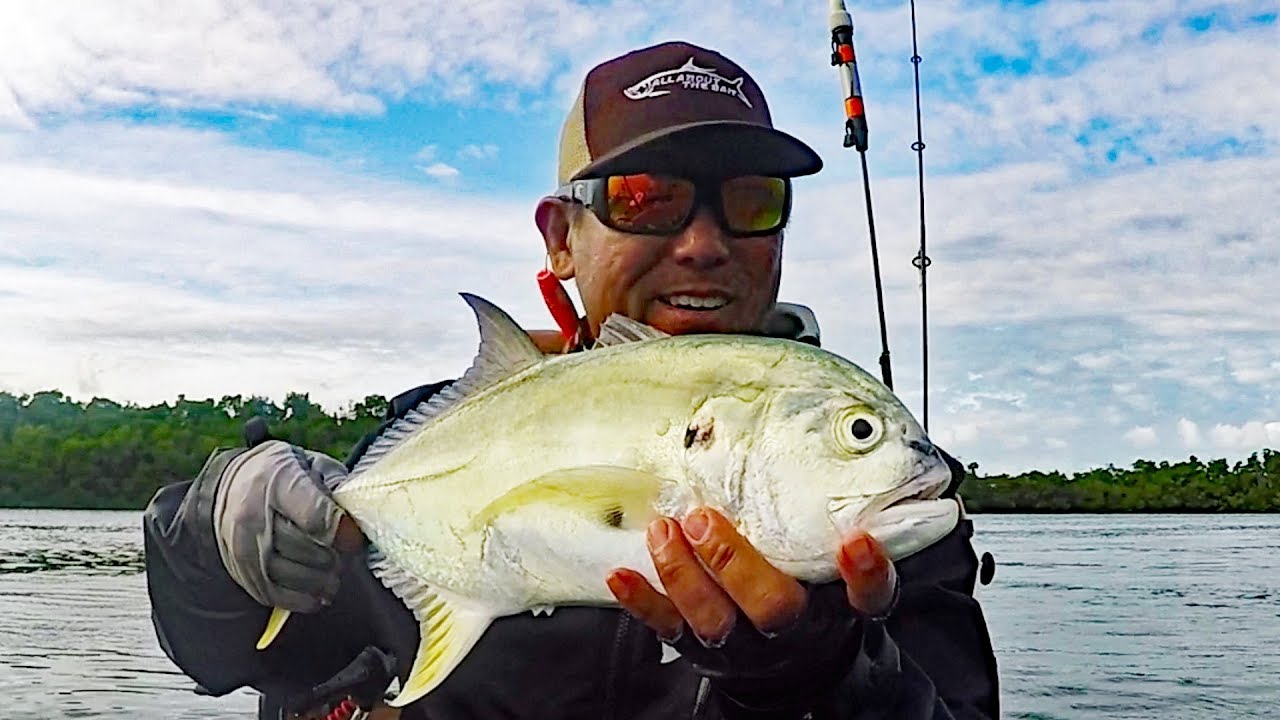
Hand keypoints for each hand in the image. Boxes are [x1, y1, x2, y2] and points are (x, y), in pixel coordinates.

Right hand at [213, 440, 350, 611]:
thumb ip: (335, 484)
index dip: (341, 531)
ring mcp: (245, 548)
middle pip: (306, 549)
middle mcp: (255, 516)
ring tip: (334, 572)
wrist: (228, 489)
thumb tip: (356, 516)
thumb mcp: (309, 463)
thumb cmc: (280, 475)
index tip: (354, 538)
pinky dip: (304, 599)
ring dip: (322, 580)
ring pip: (293, 576)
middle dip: (333, 555)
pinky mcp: (243, 573)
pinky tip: (318, 592)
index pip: (314, 516)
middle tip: (344, 553)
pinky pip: (277, 596)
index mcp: (278, 482)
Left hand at [606, 507, 896, 680]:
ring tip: (665, 531)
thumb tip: (855, 454)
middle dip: (734, 562)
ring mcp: (742, 644)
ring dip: (683, 573)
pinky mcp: (700, 648)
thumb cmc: (813, 597)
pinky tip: (621, 574)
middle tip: (704, 519)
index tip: (856, 541)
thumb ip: (841, 532)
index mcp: (835, 608)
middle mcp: (791, 632)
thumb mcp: (837, 571)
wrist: (794, 666)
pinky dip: (642, 602)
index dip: (866, 573)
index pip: (869, 597)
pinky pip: (668, 629)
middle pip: (773, 608)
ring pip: (713, 621)